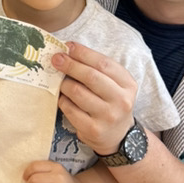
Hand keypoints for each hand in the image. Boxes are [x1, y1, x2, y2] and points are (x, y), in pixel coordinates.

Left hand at [52, 41, 137, 155]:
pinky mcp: (93, 129)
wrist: (118, 136)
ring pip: (77, 92)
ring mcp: (108, 116)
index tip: (68, 46)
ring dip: (64, 83)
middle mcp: (121, 100)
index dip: (83, 53)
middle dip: (70, 64)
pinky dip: (62, 100)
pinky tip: (63, 97)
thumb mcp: (114, 85)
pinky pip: (70, 109)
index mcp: (128, 84)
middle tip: (56, 59)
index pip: (104, 63)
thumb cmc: (111, 103)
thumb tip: (68, 52)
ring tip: (59, 81)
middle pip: (91, 76)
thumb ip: (97, 69)